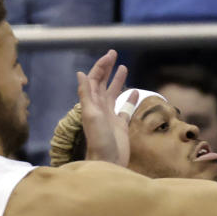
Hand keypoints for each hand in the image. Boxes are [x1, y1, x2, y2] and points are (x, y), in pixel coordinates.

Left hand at [76, 49, 129, 166]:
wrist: (108, 161)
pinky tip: (135, 92)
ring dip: (117, 80)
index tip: (110, 55)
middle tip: (114, 54)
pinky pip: (125, 108)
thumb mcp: (92, 115)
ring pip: (113, 93)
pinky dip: (130, 99)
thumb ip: (86, 95)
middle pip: (102, 83)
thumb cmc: (99, 140)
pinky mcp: (120, 125)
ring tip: (123, 68)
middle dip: (107, 68)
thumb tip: (80, 73)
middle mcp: (99, 107)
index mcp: (92, 103)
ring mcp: (110, 116)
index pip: (94, 79)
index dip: (101, 67)